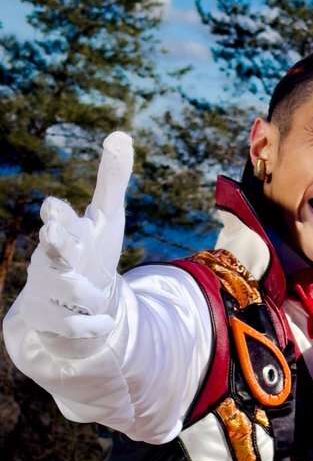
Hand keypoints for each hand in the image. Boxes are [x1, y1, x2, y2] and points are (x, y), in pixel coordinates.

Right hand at [24, 131, 132, 338]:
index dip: (57, 215)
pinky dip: (95, 326)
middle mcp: (49, 257)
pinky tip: (105, 323)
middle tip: (54, 236)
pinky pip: (73, 325)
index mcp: (64, 231)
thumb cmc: (90, 252)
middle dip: (54, 243)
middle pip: (50, 248)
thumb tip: (121, 134)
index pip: (57, 218)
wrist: (78, 303)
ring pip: (70, 290)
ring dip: (95, 298)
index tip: (55, 209)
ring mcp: (43, 287)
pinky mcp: (45, 318)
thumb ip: (111, 180)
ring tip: (99, 301)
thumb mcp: (106, 218)